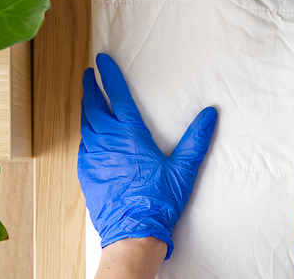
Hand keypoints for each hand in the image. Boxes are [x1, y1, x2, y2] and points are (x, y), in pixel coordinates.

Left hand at [78, 53, 217, 259]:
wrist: (133, 233)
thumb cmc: (158, 201)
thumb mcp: (183, 169)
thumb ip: (196, 139)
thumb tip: (210, 114)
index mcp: (130, 135)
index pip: (117, 96)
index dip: (110, 75)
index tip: (102, 60)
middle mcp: (107, 141)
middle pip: (94, 106)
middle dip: (91, 87)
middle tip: (90, 76)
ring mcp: (93, 157)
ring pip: (86, 125)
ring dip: (86, 108)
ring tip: (88, 100)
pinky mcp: (86, 173)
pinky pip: (83, 146)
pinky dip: (86, 134)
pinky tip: (90, 135)